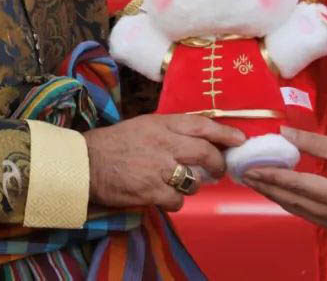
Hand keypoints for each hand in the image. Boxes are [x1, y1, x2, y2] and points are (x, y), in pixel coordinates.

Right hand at [84, 114, 244, 210]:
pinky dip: (175, 201)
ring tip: (183, 183)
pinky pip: (177, 200)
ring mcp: (158, 168)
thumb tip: (199, 137)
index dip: (225, 132)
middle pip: (205, 152)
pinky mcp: (150, 190)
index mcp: (162, 124)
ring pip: (194, 179)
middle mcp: (163, 143)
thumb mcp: (144, 125)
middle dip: (218, 164)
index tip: (240, 139)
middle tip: (219, 170)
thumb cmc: (115, 142)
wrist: (86, 162)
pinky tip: (165, 196)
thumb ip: (170, 129)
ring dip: (194, 185)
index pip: (202, 125)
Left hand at [242, 127, 326, 235]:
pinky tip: (284, 194)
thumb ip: (311, 142)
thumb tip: (282, 133)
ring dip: (281, 198)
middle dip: (270, 189)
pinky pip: (315, 217)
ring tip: (260, 184)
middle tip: (247, 176)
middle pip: (296, 203)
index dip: (272, 176)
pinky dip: (298, 205)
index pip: (297, 186)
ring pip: (303, 213)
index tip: (251, 169)